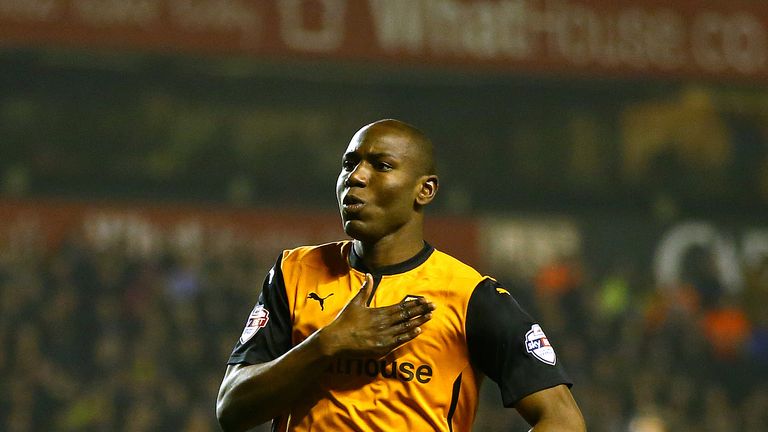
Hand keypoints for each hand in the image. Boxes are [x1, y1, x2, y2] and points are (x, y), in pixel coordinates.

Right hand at [318, 273, 434, 358]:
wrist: (336, 340)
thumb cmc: (345, 322)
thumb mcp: (355, 303)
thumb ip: (365, 289)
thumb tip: (370, 275)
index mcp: (379, 312)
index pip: (401, 306)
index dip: (414, 303)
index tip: (425, 300)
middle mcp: (384, 323)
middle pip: (407, 315)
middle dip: (421, 310)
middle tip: (434, 306)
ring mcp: (384, 336)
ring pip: (405, 327)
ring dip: (419, 321)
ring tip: (430, 316)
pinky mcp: (381, 347)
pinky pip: (399, 340)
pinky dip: (409, 335)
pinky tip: (418, 330)